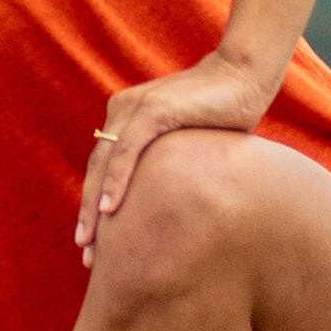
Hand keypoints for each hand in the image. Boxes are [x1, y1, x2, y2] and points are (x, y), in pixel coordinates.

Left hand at [80, 48, 286, 251]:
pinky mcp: (154, 110)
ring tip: (90, 241)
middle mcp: (123, 111)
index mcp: (127, 117)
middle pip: (97, 169)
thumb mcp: (187, 144)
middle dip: (89, 213)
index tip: (93, 242)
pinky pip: (127, 150)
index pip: (104, 167)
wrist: (245, 76)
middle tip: (85, 254)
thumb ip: (169, 164)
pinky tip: (109, 209)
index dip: (94, 203)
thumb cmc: (223, 112)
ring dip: (94, 204)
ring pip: (105, 163)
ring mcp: (136, 108)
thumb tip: (170, 205)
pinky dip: (116, 180)